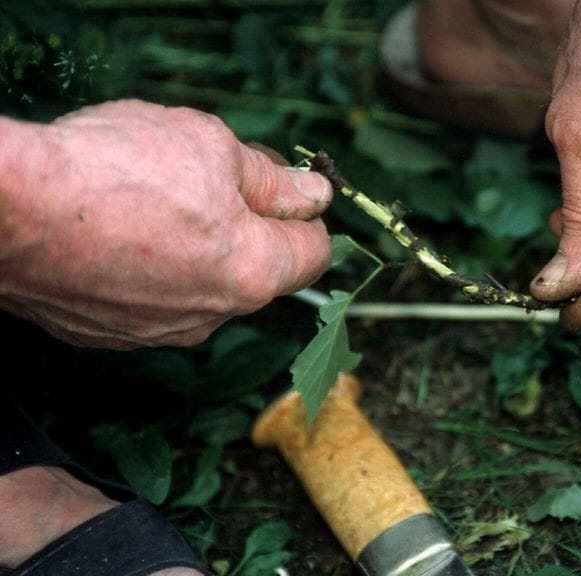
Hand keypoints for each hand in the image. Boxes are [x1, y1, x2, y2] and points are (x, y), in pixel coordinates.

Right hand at [0, 100, 332, 348]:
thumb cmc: (113, 169)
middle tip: (207, 176)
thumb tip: (314, 193)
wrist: (6, 209)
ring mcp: (156, 332)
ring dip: (193, 247)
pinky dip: (143, 267)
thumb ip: (272, 179)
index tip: (287, 186)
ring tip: (147, 198)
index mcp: (254, 273)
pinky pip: (148, 297)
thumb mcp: (212, 147)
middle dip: (246, 225)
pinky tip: (111, 229)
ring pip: (201, 286)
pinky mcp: (105, 335)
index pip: (313, 253)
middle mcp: (211, 316)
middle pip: (257, 270)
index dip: (306, 213)